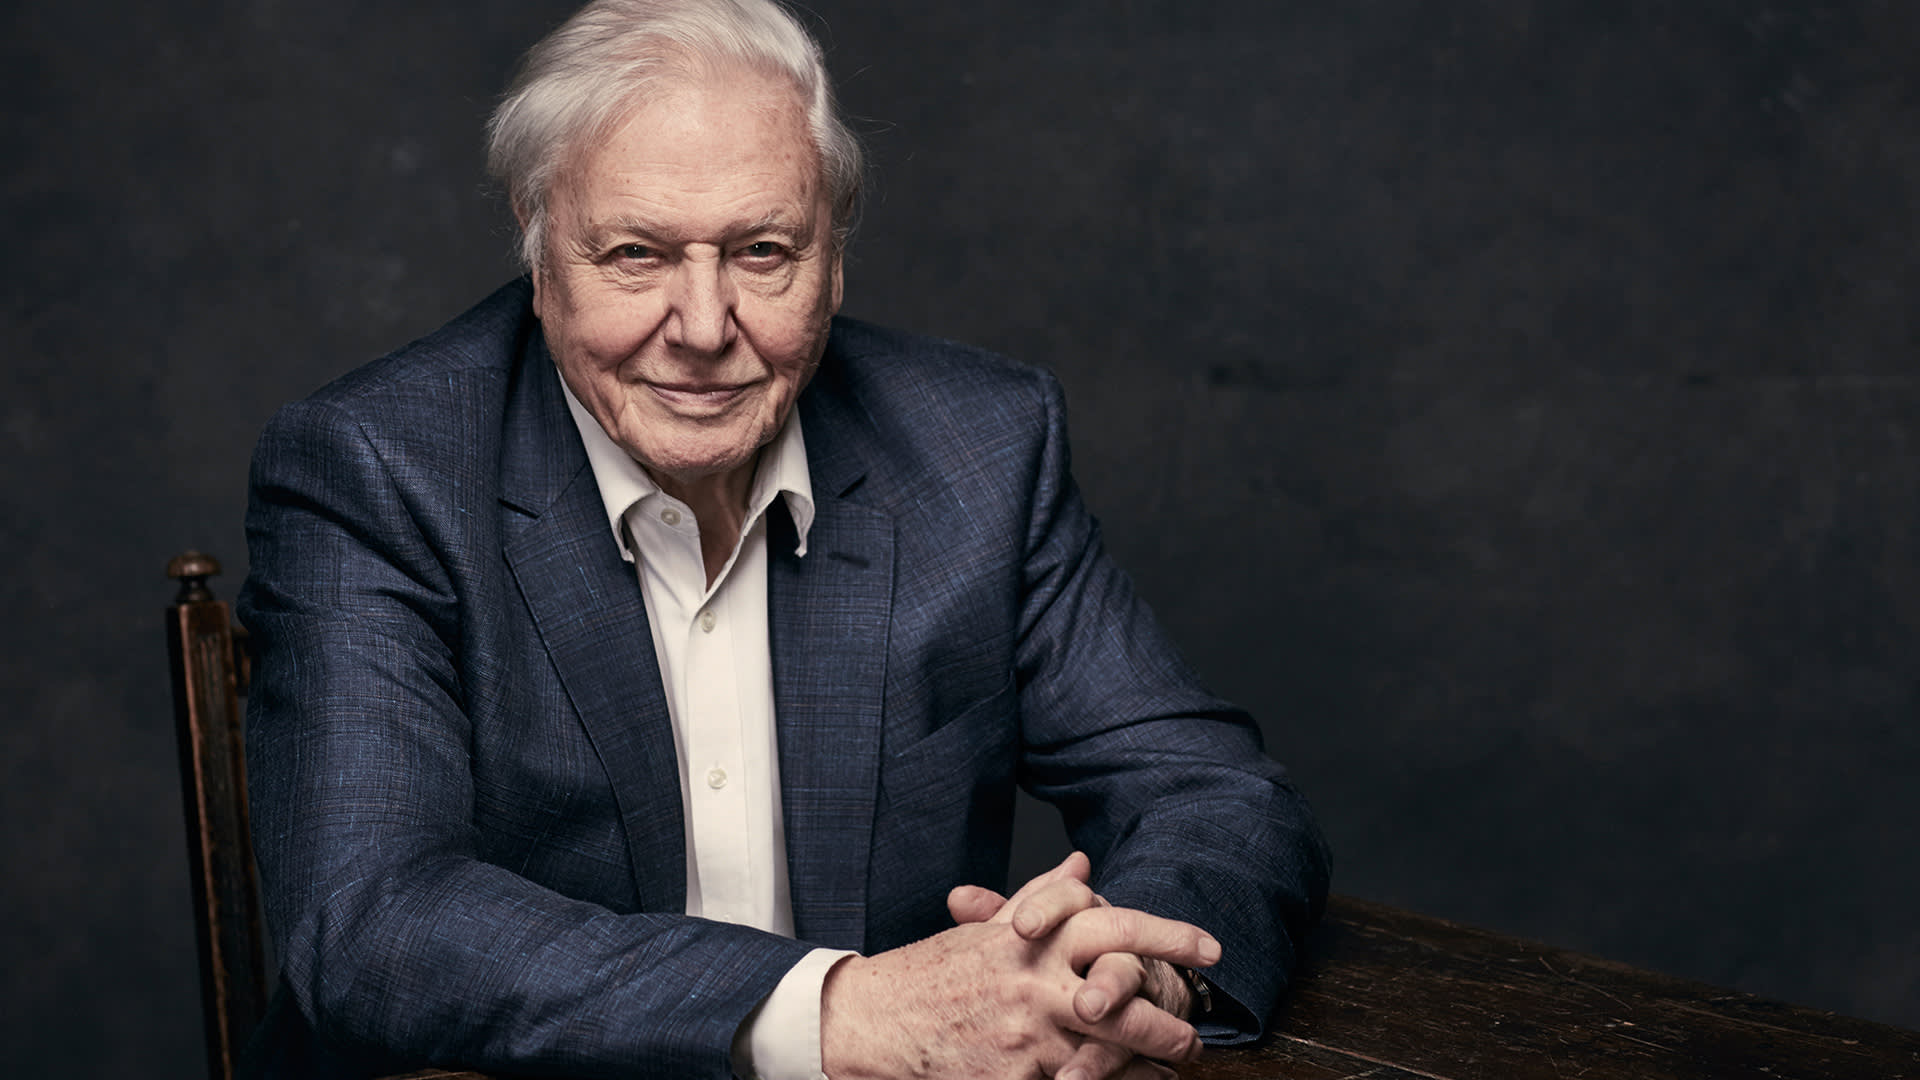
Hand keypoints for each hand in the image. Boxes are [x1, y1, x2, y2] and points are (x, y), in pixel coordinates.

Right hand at [820, 854, 1217, 1079]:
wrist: (875, 1019)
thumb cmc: (936, 974)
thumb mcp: (991, 930)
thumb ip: (1043, 898)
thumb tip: (1082, 865)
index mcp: (1034, 938)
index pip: (1116, 926)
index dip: (1169, 937)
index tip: (1210, 948)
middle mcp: (1034, 980)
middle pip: (1124, 997)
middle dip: (1168, 1021)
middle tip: (1193, 1036)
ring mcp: (1024, 1032)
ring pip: (1106, 1052)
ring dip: (1145, 1067)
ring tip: (1170, 1074)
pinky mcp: (1012, 1077)